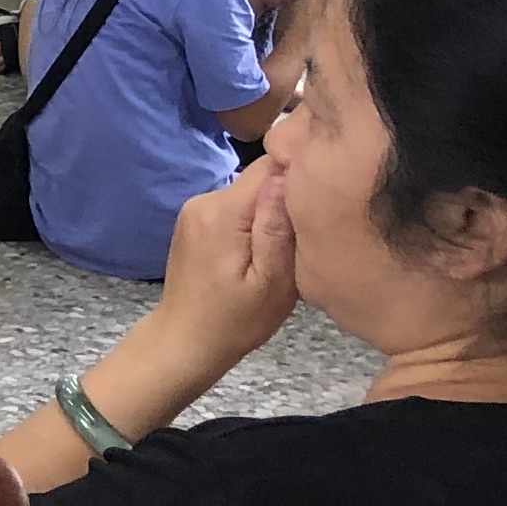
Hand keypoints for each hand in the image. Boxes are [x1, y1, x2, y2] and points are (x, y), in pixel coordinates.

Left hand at [149, 157, 299, 372]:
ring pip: (252, 193)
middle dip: (287, 201)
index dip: (301, 178)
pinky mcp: (197, 220)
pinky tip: (260, 253)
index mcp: (222, 211)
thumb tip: (289, 178)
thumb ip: (279, 228)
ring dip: (271, 215)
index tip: (321, 204)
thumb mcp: (272, 282)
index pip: (271, 165)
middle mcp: (204, 199)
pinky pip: (238, 207)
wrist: (186, 339)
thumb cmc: (235, 320)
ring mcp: (196, 208)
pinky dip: (254, 223)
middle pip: (262, 178)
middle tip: (302, 239)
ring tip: (281, 251)